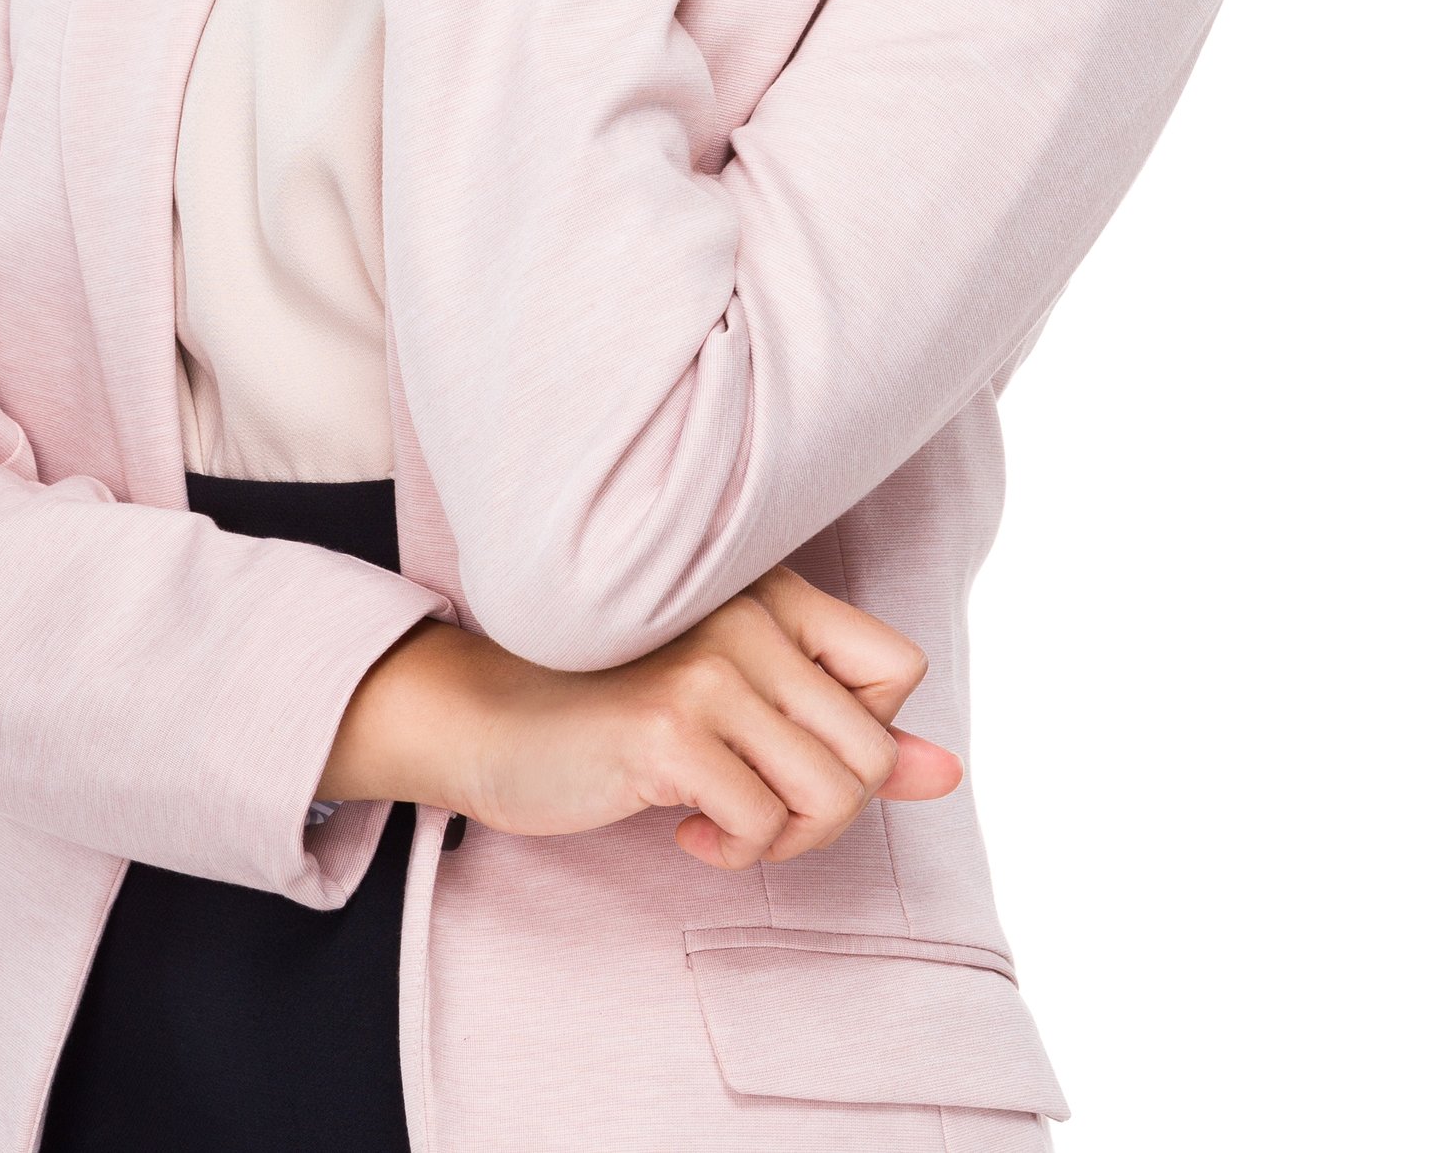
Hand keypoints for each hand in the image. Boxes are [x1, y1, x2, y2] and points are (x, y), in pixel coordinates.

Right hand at [318, 565, 959, 869]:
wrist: (491, 718)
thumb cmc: (617, 709)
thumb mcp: (742, 712)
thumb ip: (844, 732)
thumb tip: (947, 773)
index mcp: (769, 589)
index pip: (898, 668)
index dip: (864, 735)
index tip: (792, 750)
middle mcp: (747, 611)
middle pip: (872, 751)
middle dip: (826, 813)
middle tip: (756, 811)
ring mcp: (709, 665)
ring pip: (833, 792)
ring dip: (783, 838)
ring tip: (724, 818)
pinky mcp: (668, 726)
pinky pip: (762, 823)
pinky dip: (733, 849)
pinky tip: (681, 825)